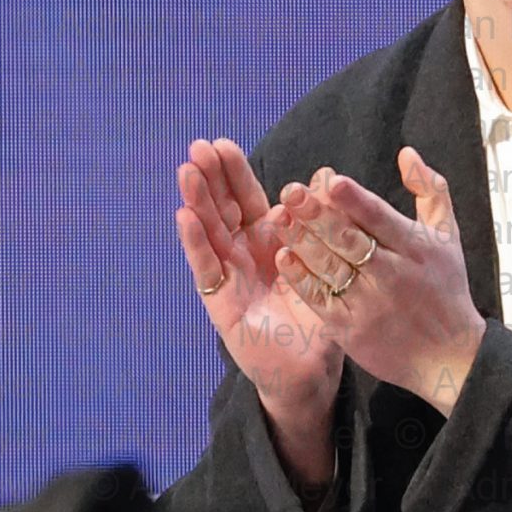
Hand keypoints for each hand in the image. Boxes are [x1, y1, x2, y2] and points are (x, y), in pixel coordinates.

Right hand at [175, 138, 340, 417]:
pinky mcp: (220, 301)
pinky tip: (185, 217)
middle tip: (198, 146)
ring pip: (211, 231)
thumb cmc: (319, 314)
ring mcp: (229, 274)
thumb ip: (322, 218)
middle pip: (223, 208)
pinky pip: (208, 267)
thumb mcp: (324, 262)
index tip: (222, 143)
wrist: (310, 368)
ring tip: (187, 172)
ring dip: (198, 202)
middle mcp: (245, 252)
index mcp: (270, 239)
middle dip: (210, 178)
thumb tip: (326, 174)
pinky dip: (197, 242)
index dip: (234, 172)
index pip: (246, 197)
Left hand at [275, 147, 485, 414]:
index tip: (330, 181)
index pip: (382, 219)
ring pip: (330, 267)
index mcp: (417, 248)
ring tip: (277, 217)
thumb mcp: (449, 236)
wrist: (449, 356)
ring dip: (301, 241)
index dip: (355, 200)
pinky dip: (302, 278)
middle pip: (349, 240)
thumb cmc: (446, 289)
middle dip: (317, 214)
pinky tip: (285, 257)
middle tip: (290, 191)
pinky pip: (321, 299)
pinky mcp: (352, 329)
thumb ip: (430, 190)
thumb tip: (406, 153)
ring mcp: (371, 303)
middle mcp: (394, 274)